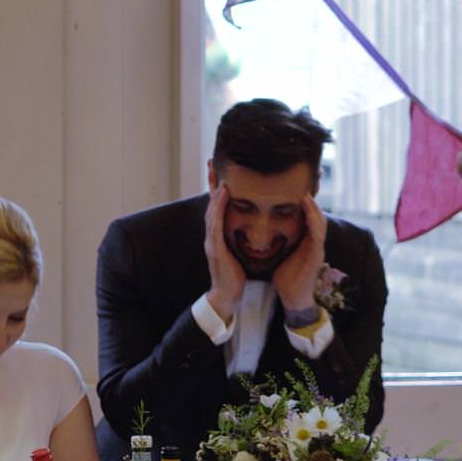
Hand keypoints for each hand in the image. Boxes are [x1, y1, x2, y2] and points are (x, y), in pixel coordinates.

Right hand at [204, 185, 245, 320]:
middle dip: (211, 183)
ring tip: (218, 173)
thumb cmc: (234, 276)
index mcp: (218, 236)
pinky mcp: (215, 247)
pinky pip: (215, 222)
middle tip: (212, 164)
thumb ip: (239, 240)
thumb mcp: (237, 253)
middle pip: (211, 204)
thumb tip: (250, 228)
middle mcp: (211, 235)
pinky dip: (218, 207)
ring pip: (211, 210)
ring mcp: (211, 240)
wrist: (226, 296)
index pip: (217, 208)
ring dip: (214, 190)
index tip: (220, 172)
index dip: (218, 189)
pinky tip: (223, 194)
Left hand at [274, 194, 327, 312]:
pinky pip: (318, 235)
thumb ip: (277, 240)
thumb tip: (262, 227)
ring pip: (320, 222)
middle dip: (311, 201)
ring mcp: (317, 248)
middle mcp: (313, 242)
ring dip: (314, 208)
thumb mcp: (280, 253)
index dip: (302, 203)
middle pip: (316, 215)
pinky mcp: (316, 256)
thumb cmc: (285, 276)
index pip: (306, 216)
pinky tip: (309, 212)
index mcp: (304, 240)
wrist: (292, 298)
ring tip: (306, 194)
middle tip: (303, 185)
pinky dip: (314, 222)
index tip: (291, 188)